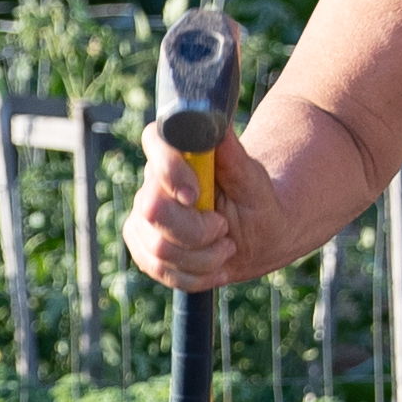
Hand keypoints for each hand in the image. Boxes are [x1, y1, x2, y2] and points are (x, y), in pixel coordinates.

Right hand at [124, 121, 258, 289]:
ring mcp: (143, 215)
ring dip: (201, 258)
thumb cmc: (258, 201)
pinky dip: (192, 275)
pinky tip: (213, 267)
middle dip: (196, 231)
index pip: (155, 143)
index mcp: (180, 153)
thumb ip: (234, 156)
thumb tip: (218, 125)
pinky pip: (158, 268)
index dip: (169, 172)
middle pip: (153, 210)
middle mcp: (153, 181)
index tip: (195, 195)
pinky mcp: (143, 243)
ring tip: (225, 248)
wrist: (256, 233)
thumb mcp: (254, 181)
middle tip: (223, 229)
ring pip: (158, 248)